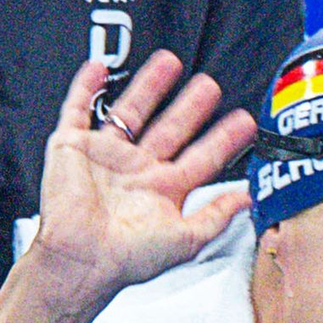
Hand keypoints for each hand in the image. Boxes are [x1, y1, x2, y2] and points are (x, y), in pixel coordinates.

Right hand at [34, 51, 255, 296]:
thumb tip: (249, 199)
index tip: (244, 122)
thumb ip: (217, 216)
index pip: (200, 157)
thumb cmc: (126, 258)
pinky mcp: (72, 147)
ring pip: (131, 112)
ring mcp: (105, 156)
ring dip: (149, 86)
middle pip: (170, 128)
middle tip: (210, 85)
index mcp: (162, 191)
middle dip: (191, 106)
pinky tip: (97, 68)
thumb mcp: (185, 239)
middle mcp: (136, 171)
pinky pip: (77, 110)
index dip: (223, 139)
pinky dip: (84, 87)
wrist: (81, 260)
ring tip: (169, 62)